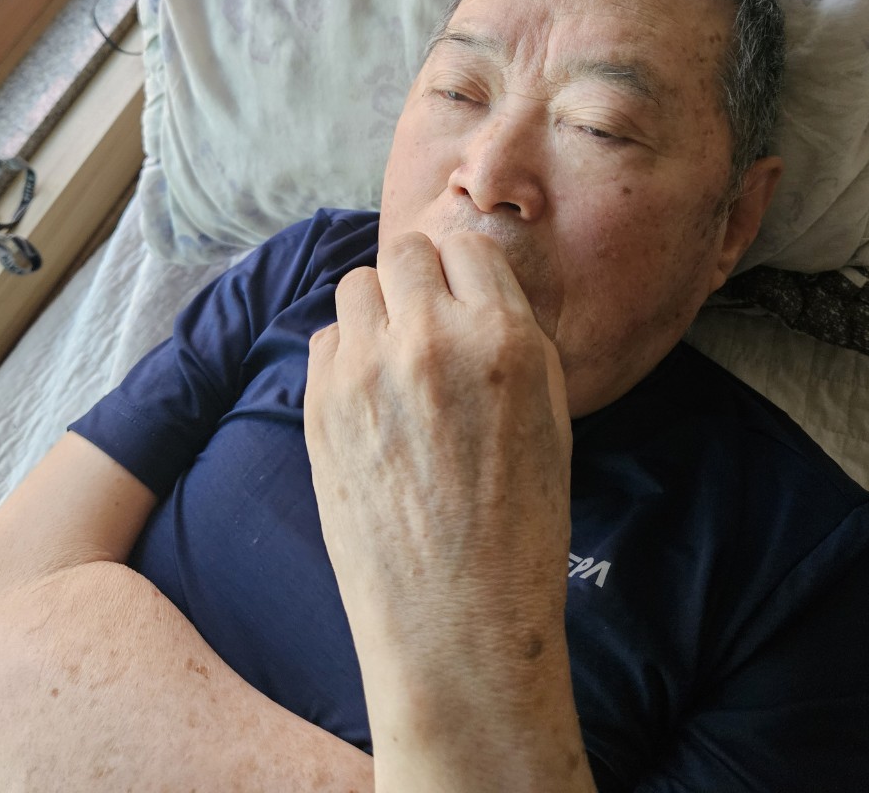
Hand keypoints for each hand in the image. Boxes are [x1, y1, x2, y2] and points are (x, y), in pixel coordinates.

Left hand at [305, 230, 588, 790]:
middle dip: (417, 279)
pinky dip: (345, 356)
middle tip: (426, 321)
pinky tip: (368, 400)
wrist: (456, 621)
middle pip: (405, 252)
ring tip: (394, 359)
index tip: (463, 294)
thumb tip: (472, 287)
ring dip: (375, 310)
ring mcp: (367, 372)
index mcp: (503, 339)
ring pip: (356, 285)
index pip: (467, 246)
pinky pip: (326, 340)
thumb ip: (509, 337)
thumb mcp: (549, 415)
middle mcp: (431, 340)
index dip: (465, 270)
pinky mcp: (320, 406)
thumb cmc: (519, 525)